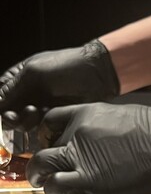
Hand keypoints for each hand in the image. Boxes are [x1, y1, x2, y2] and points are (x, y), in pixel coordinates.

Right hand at [0, 40, 118, 129]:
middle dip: (10, 116)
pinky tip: (46, 116)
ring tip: (35, 111)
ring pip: (23, 122)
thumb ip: (11, 89)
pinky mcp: (55, 117)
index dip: (0, 107)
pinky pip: (40, 127)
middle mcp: (28, 92)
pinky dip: (39, 125)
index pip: (0, 96)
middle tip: (17, 115)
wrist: (98, 75)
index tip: (4, 113)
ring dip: (25, 120)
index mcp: (19, 77)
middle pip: (8, 112)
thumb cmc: (66, 66)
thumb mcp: (34, 73)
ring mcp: (41, 106)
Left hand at [26, 102, 150, 193]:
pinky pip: (58, 184)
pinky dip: (54, 190)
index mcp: (87, 114)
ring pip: (43, 165)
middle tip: (42, 169)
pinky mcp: (89, 178)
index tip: (48, 143)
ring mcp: (81, 155)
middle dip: (40, 159)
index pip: (51, 120)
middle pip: (44, 145)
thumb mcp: (124, 117)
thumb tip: (104, 140)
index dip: (45, 134)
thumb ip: (106, 127)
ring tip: (45, 184)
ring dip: (41, 177)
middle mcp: (78, 132)